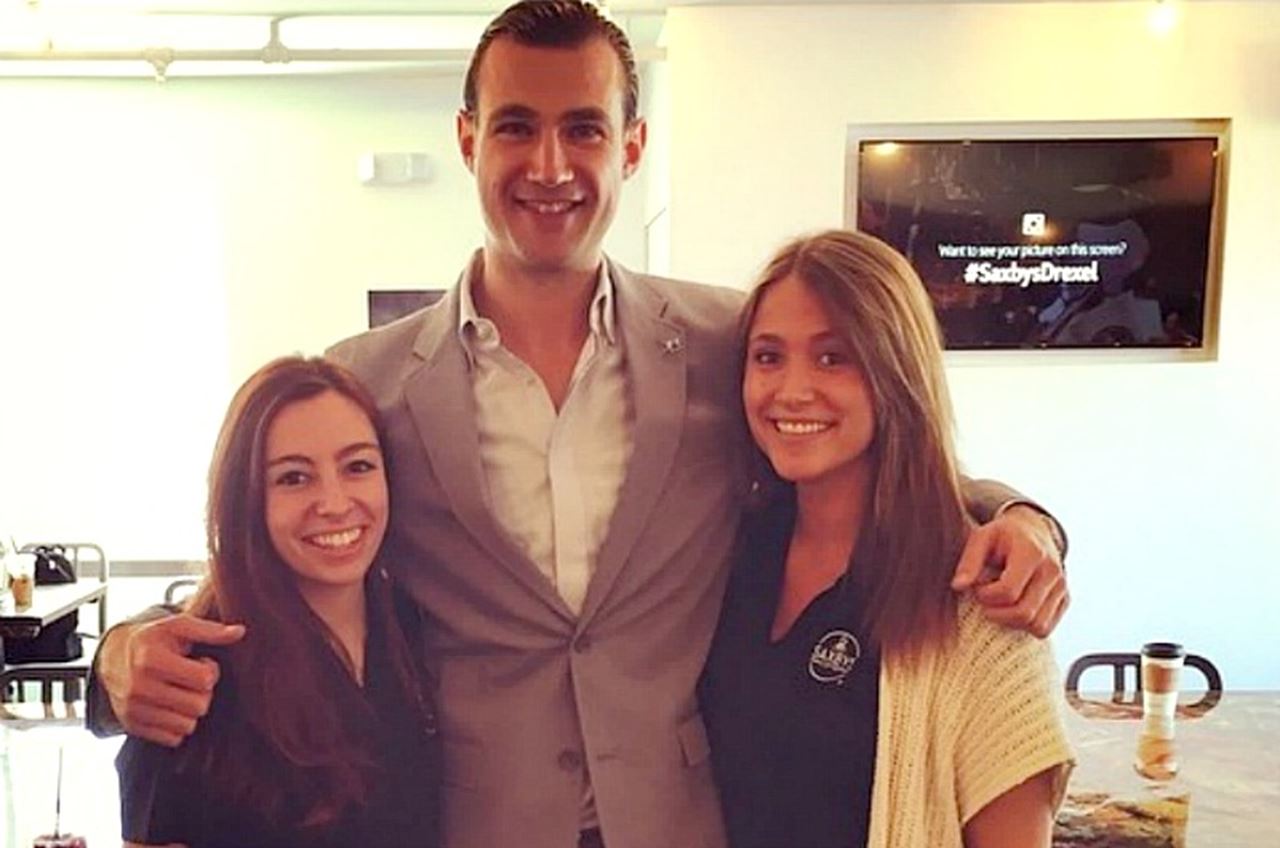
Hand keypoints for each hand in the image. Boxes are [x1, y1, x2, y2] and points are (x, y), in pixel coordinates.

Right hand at [99, 614, 244, 745]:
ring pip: (188, 726)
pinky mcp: (131, 726)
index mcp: (151, 658)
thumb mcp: (179, 627)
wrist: (113, 656)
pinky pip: (172, 739)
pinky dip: (177, 725)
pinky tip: (171, 706)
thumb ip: (211, 630)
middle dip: (203, 692)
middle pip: (199, 706)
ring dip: (191, 710)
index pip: (205, 679)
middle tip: (192, 680)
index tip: (200, 663)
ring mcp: (133, 709)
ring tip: (182, 692)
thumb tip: (240, 632)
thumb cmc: (154, 639)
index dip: (210, 670)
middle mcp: (138, 686)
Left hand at [951, 506, 1068, 637]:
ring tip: (998, 605)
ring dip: (1011, 622)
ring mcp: (1061, 587)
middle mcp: (1052, 571)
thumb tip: (958, 586)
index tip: (977, 588)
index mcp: (1032, 553)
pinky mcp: (1065, 599)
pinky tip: (1012, 608)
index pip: (1008, 591)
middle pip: (1024, 613)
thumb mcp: (981, 538)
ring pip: (1037, 626)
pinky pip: (1045, 628)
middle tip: (984, 602)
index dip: (986, 596)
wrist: (1033, 530)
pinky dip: (1025, 625)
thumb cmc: (1003, 535)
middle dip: (996, 614)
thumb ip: (969, 562)